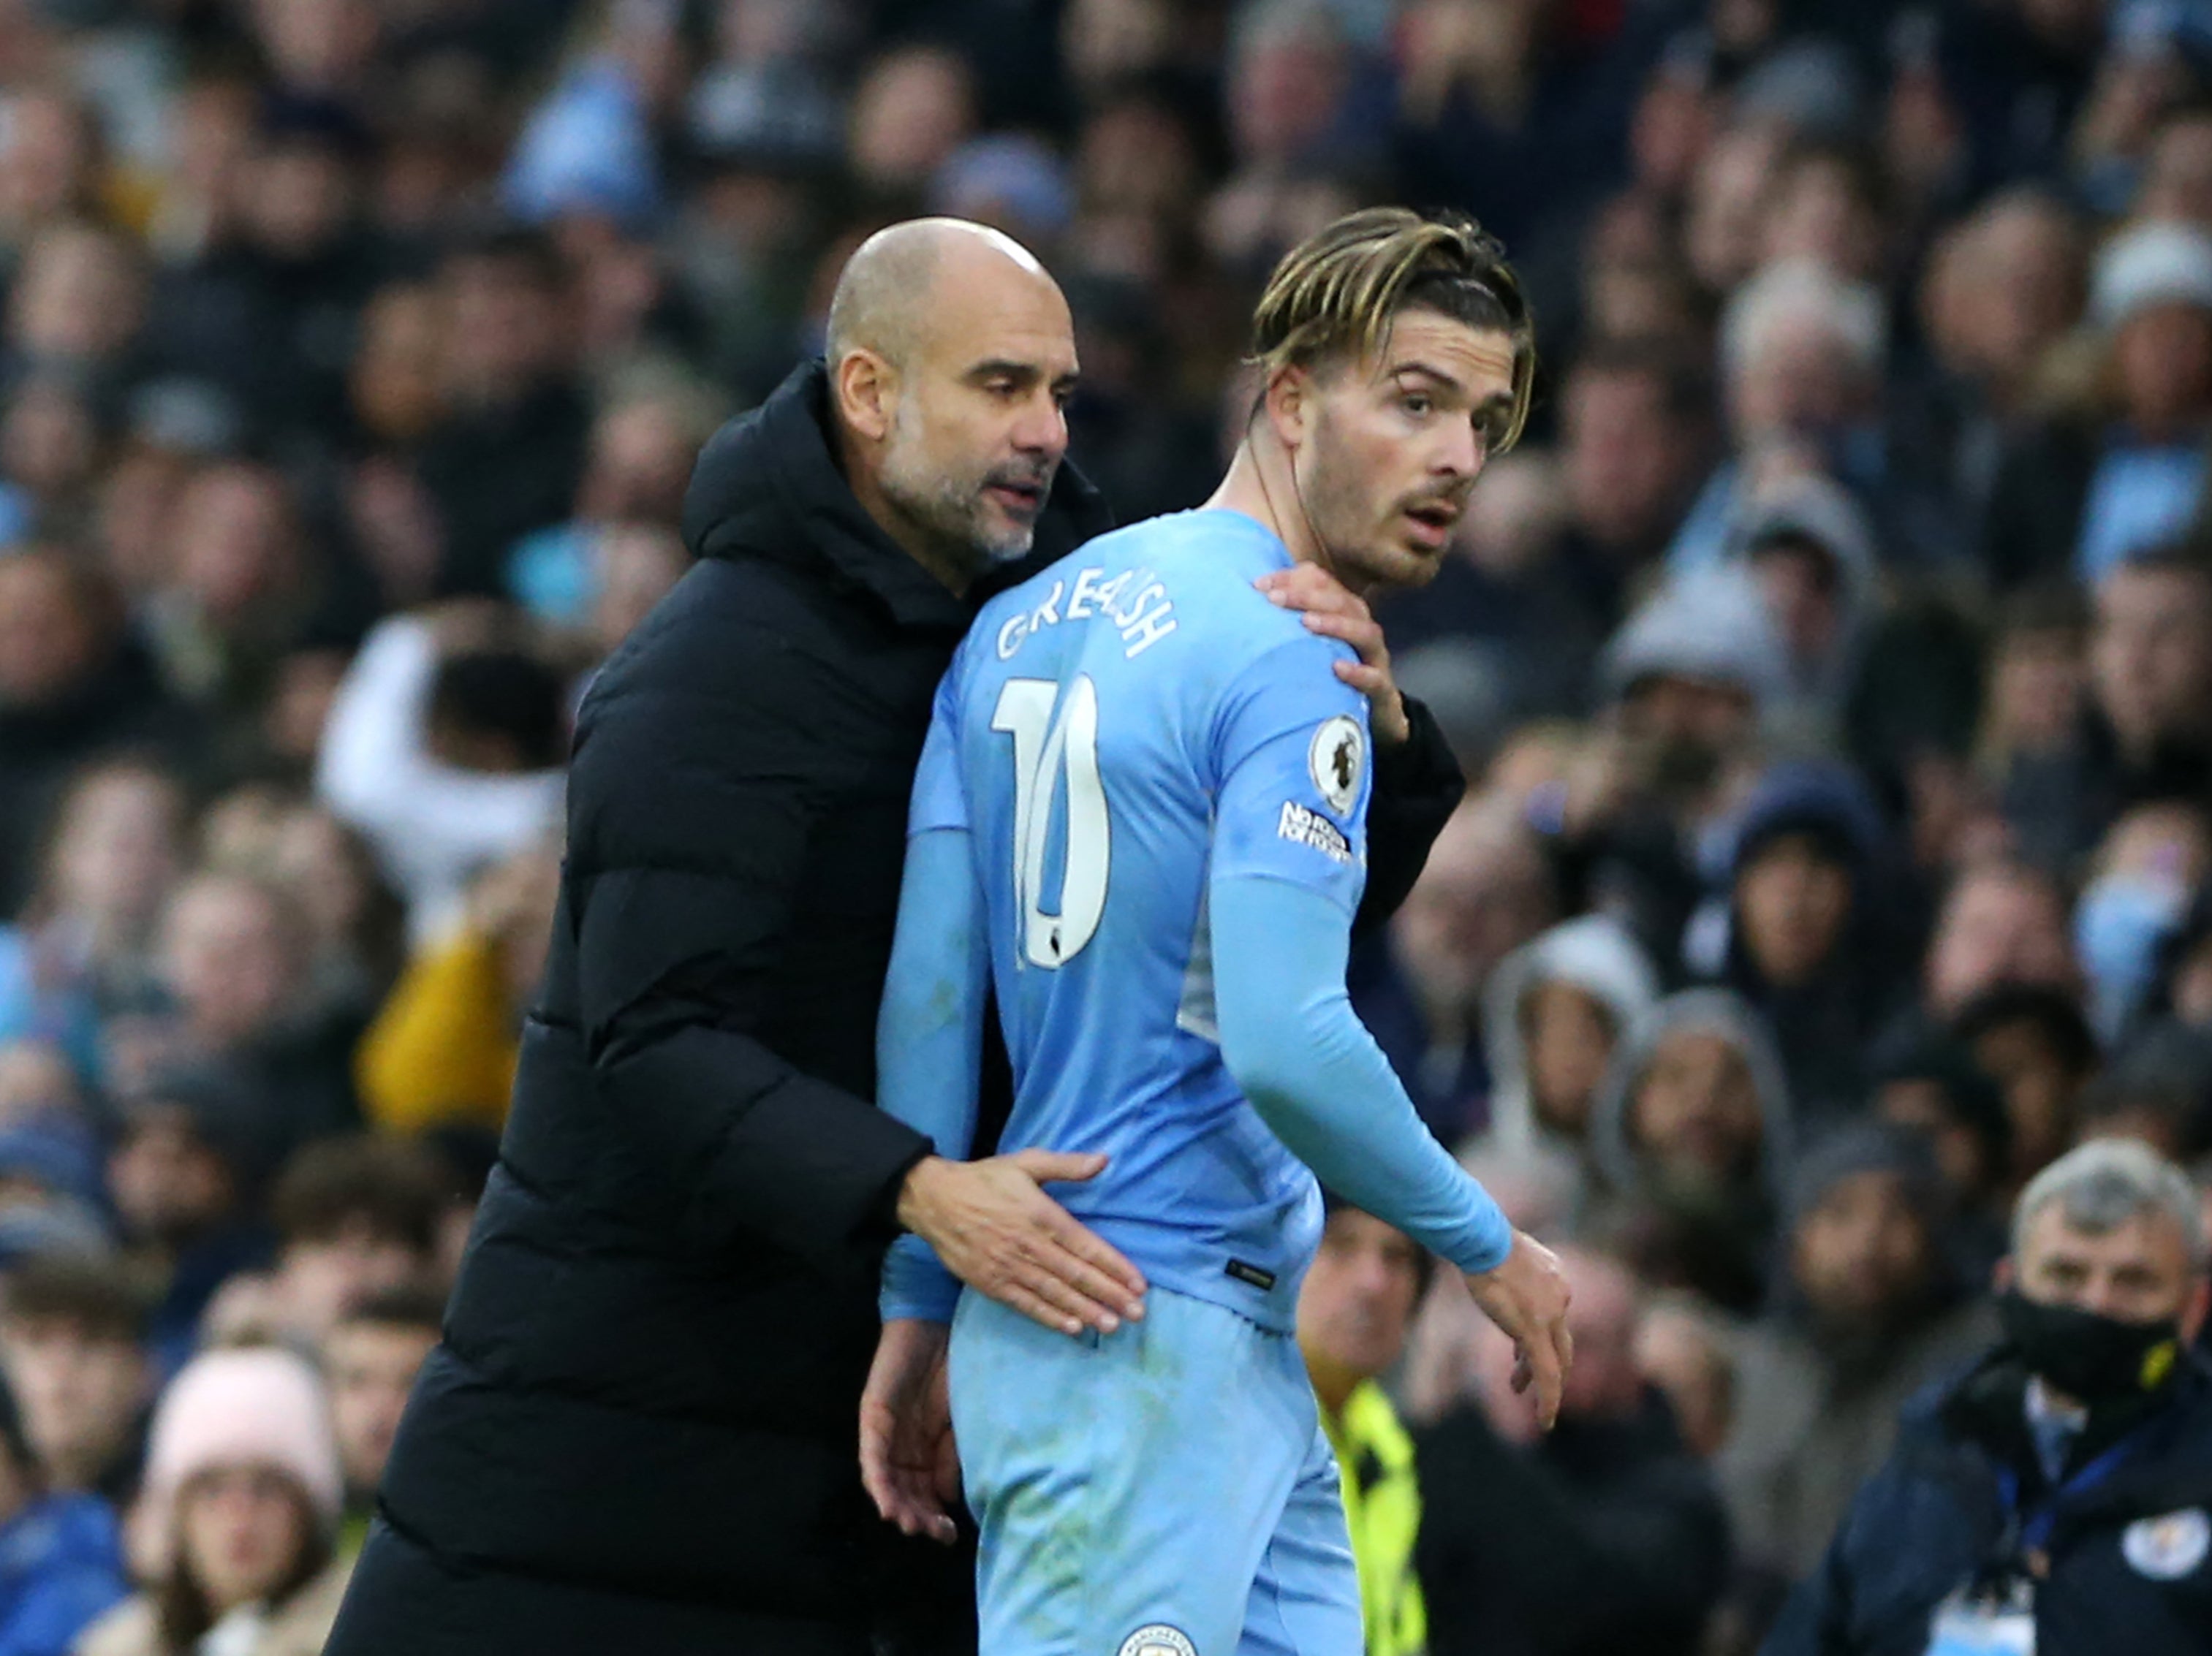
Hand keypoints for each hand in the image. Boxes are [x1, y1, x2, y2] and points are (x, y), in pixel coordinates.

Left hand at [860, 1318, 960, 1544]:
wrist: (940, 1322)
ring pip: (884, 1481)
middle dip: (917, 1517)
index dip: (935, 1516)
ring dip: (896, 1507)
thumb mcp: (959, 1421)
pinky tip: (887, 1505)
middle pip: (902, 1492)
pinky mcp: (872, 1417)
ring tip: (911, 1527)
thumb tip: (947, 1500)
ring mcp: (884, 1432)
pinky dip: (878, 1483)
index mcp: (923, 1448)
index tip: (951, 1535)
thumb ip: (951, 1458)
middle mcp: (899, 1445)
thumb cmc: (955, 1367)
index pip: (924, 1492)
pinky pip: (871, 1457)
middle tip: (934, 1535)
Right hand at [896, 1152, 1146, 1336]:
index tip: (1139, 1284)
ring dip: (1085, 1311)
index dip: (1114, 1266)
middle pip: (1075, 1274)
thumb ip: (1066, 1165)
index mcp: (1040, 1214)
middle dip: (1109, 1294)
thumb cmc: (984, 1179)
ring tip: (1111, 1326)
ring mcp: (1008, 1266)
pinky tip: (1072, 1328)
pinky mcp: (990, 1282)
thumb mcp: (1025, 1162)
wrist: (933, 1199)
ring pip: (1054, 1293)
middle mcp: (1027, 1243)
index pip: (1085, 1245)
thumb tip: (1104, 1160)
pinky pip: (1025, 1303)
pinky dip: (1049, 1317)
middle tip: (1137, 1314)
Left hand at [1254, 563, 1411, 745]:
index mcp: (1343, 611)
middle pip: (1342, 602)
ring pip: (1365, 633)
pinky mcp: (1382, 691)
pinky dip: (1358, 672)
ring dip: (1336, 625)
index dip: (1290, 579)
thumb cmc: (1330, 673)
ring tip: (1307, 623)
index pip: (1321, 582)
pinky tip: (1337, 668)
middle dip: (1308, 596)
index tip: (1258, 584)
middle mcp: (1361, 628)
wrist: (1374, 716)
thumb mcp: (1308, 644)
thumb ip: (1285, 622)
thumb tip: (1248, 602)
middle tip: (1275, 599)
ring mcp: (1374, 659)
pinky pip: (1376, 679)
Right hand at [1461, 1230, 1572, 1430]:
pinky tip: (1545, 1421)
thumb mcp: (1501, 1251)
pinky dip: (1548, 1400)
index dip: (1539, 1336)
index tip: (1519, 1349)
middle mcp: (1561, 1297)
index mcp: (1555, 1276)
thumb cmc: (1482, 1237)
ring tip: (1516, 1392)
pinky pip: (1548, 1374)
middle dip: (1545, 1362)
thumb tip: (1489, 1263)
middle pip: (1561, 1342)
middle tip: (1523, 1377)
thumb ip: (1506, 1266)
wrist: (1483, 1237)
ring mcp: (1551, 1316)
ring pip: (1555, 1361)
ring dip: (1540, 1383)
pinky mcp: (1536, 1332)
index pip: (1554, 1315)